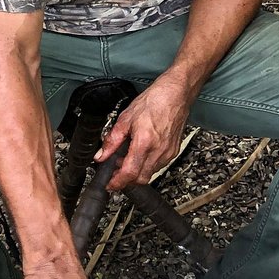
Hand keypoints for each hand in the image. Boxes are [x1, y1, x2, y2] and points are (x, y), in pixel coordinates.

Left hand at [95, 71, 191, 191]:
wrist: (176, 94)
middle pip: (140, 178)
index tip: (110, 185)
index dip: (118, 182)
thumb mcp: (126, 118)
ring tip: (126, 159)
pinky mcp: (174, 151)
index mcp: (145, 142)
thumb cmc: (155, 101)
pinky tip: (140, 154)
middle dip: (126, 180)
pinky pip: (158, 166)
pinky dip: (147, 165)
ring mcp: (168, 153)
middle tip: (115, 172)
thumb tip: (101, 155)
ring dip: (136, 172)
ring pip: (149, 174)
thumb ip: (112, 140)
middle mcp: (158, 151)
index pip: (130, 173)